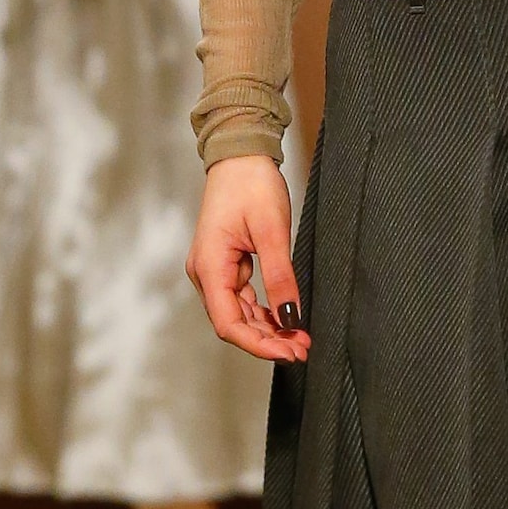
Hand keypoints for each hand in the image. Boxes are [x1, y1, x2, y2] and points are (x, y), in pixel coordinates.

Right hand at [187, 157, 308, 361]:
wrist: (241, 155)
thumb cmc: (252, 185)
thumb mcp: (272, 231)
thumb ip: (280, 276)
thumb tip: (290, 317)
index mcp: (209, 267)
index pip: (229, 324)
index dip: (259, 345)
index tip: (290, 352)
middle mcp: (205, 273)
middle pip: (233, 324)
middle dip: (267, 341)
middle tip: (302, 349)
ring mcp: (214, 270)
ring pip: (239, 314)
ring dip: (268, 330)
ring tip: (299, 339)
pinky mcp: (226, 265)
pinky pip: (243, 299)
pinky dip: (264, 312)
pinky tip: (286, 319)